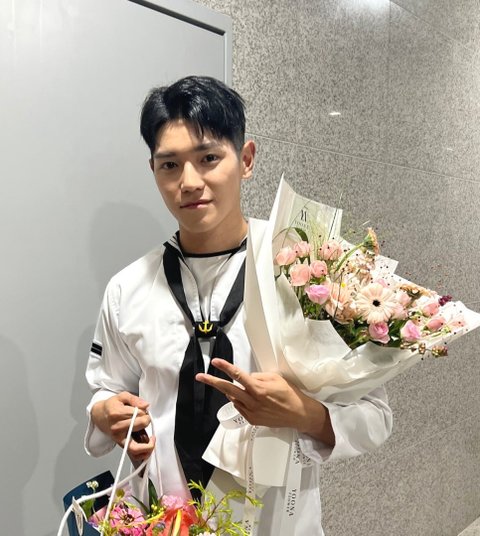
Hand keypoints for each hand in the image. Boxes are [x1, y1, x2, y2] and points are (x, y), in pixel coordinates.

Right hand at [91, 391, 154, 460]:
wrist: (100, 415)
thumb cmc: (112, 406)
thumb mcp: (122, 396)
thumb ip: (135, 399)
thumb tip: (146, 405)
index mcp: (117, 413)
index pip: (139, 414)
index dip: (145, 411)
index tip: (144, 410)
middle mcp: (117, 427)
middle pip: (139, 425)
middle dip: (147, 420)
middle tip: (146, 418)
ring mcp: (118, 438)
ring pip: (135, 447)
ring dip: (148, 444)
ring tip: (152, 439)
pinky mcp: (120, 444)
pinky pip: (133, 453)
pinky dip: (143, 454)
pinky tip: (148, 447)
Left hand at [196, 359, 333, 444]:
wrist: (298, 414)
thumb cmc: (289, 394)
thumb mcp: (275, 378)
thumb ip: (257, 377)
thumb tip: (245, 378)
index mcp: (258, 388)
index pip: (238, 375)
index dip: (225, 367)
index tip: (215, 362)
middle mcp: (252, 401)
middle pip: (227, 389)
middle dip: (212, 382)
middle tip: (200, 377)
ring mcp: (251, 412)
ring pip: (233, 398)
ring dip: (233, 391)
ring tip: (246, 388)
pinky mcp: (252, 420)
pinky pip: (240, 407)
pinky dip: (240, 400)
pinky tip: (250, 398)